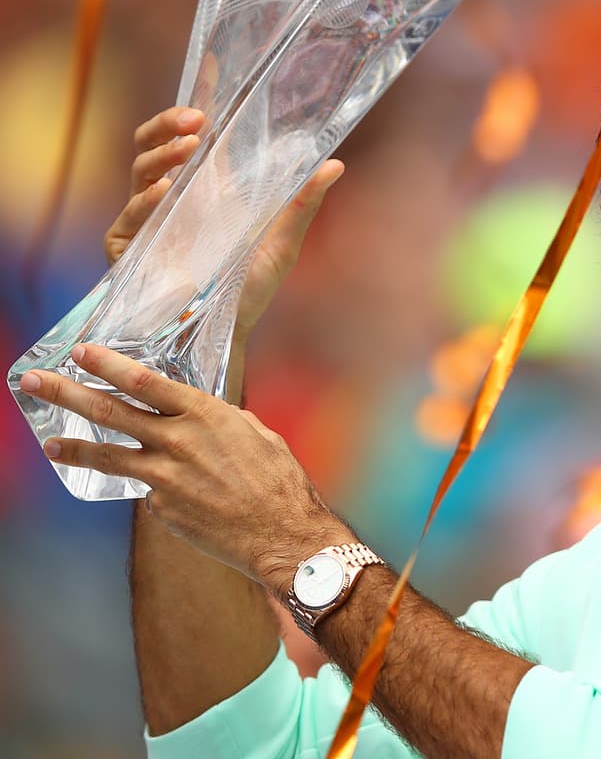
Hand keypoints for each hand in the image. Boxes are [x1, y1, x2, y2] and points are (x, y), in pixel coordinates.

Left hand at [18, 343, 353, 592]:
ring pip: (108, 456)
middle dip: (67, 393)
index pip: (143, 380)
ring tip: (50, 443)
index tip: (81, 352)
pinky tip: (183, 497)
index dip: (107, 364)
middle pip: (110, 411)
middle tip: (35, 381)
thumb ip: (222, 421)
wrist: (281, 532)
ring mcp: (164, 477)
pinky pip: (150, 491)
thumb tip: (205, 419)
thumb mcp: (256, 433)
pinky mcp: (161, 508)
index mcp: (204, 414)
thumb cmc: (278, 480)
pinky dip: (157, 488)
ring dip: (73, 447)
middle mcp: (177, 441)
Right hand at [105, 107, 345, 343]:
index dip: (193, 104)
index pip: (192, 137)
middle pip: (154, 144)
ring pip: (140, 172)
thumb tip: (334, 163)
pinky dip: (146, 202)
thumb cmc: (250, 289)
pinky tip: (165, 192)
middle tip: (198, 119)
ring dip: (162, 155)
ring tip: (188, 150)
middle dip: (169, 124)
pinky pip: (130, 218)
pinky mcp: (127, 249)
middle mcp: (172, 199)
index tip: (210, 76)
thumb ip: (302, 204)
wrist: (226, 334)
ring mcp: (146, 221)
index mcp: (206, 190)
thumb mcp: (282, 244)